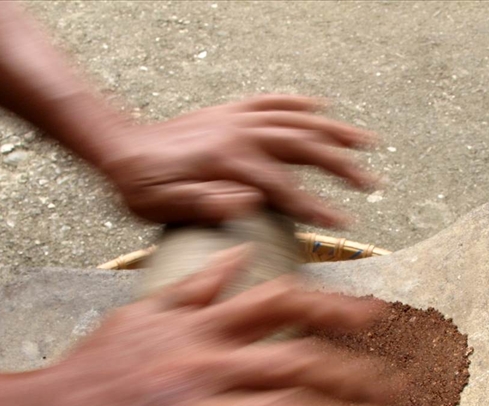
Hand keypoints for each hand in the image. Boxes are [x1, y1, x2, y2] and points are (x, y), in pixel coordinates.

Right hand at [23, 246, 410, 405]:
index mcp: (202, 329)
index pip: (281, 305)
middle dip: (359, 376)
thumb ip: (196, 287)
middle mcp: (208, 366)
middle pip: (300, 365)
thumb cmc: (93, 368)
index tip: (377, 317)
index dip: (334, 308)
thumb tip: (236, 255)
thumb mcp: (143, 312)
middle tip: (401, 392)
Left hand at [99, 95, 376, 227]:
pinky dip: (297, 103)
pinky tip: (319, 107)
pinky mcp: (228, 111)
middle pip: (303, 146)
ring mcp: (235, 118)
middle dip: (341, 166)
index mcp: (226, 161)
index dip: (315, 207)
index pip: (283, 187)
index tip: (342, 223)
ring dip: (333, 130)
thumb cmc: (139, 186)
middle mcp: (238, 133)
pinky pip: (270, 100)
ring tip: (367, 142)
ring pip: (296, 119)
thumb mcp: (162, 205)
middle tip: (371, 185)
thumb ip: (204, 204)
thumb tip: (249, 202)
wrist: (116, 148)